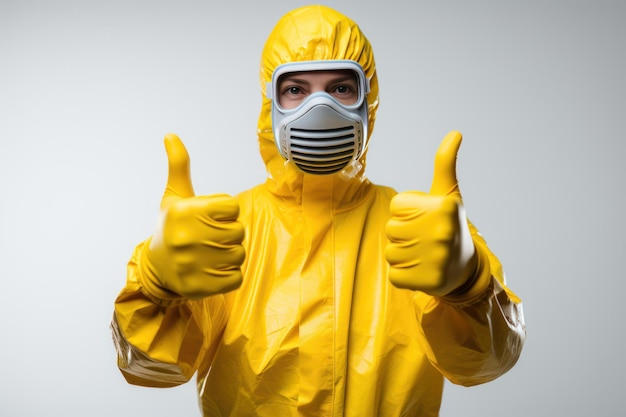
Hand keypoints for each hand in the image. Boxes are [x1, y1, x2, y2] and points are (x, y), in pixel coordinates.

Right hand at [140, 133, 244, 299]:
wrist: (156, 268)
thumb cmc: (171, 228)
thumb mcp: (174, 196)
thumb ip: (179, 166)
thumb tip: (171, 135)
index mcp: (184, 211)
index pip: (232, 206)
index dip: (225, 212)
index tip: (209, 218)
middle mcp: (186, 237)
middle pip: (238, 231)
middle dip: (228, 234)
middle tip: (209, 238)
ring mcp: (192, 264)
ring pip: (239, 255)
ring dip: (229, 255)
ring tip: (210, 254)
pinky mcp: (200, 287)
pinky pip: (236, 278)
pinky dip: (229, 275)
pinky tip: (212, 270)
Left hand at [385, 131, 477, 296]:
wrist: (466, 268)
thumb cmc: (451, 224)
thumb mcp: (449, 194)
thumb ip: (445, 163)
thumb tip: (455, 132)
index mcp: (444, 207)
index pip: (396, 207)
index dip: (406, 213)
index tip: (425, 219)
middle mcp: (441, 232)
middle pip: (391, 229)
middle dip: (402, 234)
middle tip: (424, 239)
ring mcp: (435, 259)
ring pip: (390, 253)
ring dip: (402, 255)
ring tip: (423, 254)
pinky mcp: (427, 282)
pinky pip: (394, 275)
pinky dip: (403, 275)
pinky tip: (422, 271)